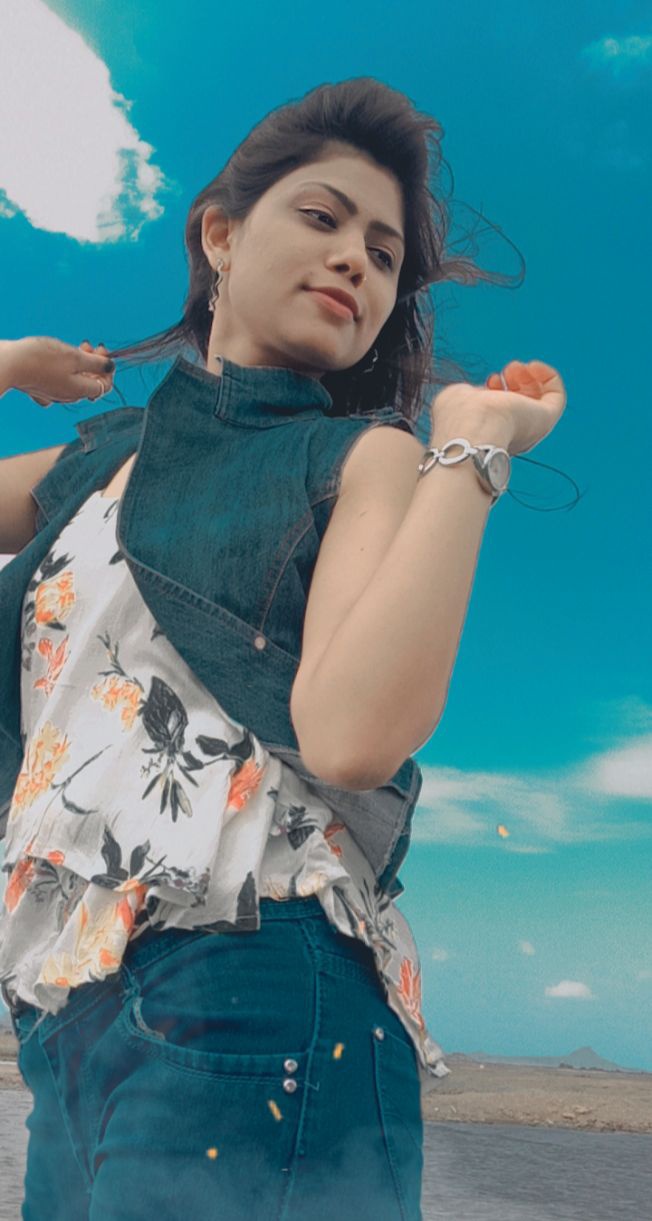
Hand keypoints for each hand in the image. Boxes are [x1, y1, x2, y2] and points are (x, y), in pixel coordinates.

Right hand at [4, 336, 114, 407]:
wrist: (8, 363)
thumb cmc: (41, 359)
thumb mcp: (75, 357)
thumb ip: (96, 363)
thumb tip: (111, 367)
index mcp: (80, 391)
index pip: (104, 385)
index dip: (108, 369)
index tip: (102, 350)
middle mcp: (68, 396)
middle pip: (89, 382)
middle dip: (93, 363)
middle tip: (87, 344)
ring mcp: (53, 393)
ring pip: (73, 380)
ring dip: (78, 363)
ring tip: (72, 347)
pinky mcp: (40, 387)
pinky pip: (57, 381)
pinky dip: (62, 369)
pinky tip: (56, 359)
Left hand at [430, 359, 566, 455]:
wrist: (473, 428)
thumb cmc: (459, 418)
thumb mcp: (456, 399)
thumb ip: (468, 395)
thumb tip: (478, 391)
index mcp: (490, 431)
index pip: (503, 411)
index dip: (500, 390)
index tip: (491, 380)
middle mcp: (512, 433)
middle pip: (523, 404)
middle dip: (516, 381)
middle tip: (507, 370)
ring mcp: (530, 426)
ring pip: (539, 400)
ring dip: (530, 377)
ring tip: (516, 368)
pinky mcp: (546, 418)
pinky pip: (556, 395)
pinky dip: (548, 376)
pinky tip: (533, 366)